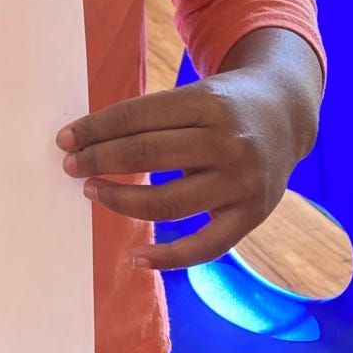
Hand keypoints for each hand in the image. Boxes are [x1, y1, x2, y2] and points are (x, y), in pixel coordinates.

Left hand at [57, 42, 318, 270]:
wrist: (287, 114)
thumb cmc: (223, 105)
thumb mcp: (195, 94)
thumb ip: (151, 117)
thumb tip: (86, 142)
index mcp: (208, 101)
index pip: (137, 116)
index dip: (95, 129)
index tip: (65, 139)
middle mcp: (228, 141)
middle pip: (148, 155)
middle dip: (100, 160)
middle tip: (70, 166)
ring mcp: (242, 181)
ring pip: (168, 202)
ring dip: (121, 200)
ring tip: (92, 191)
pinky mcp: (252, 214)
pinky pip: (205, 247)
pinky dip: (167, 258)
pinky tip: (135, 256)